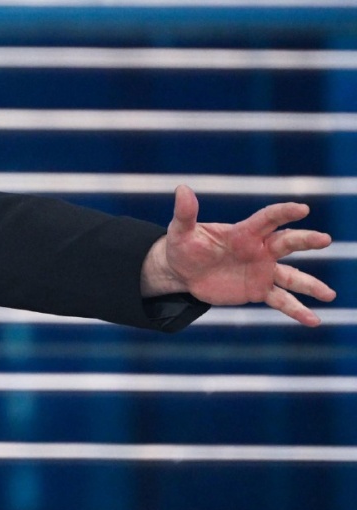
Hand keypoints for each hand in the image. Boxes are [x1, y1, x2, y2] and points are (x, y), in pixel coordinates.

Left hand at [142, 185, 335, 326]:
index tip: (302, 209)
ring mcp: (262, 270)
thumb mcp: (180, 231)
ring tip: (329, 295)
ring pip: (291, 277)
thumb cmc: (184, 246)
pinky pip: (281, 301)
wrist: (182, 272)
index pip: (268, 219)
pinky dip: (297, 310)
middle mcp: (260, 249)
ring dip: (310, 285)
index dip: (284, 213)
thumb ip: (185, 213)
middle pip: (287, 243)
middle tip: (325, 239)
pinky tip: (313, 320)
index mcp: (244, 232)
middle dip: (306, 241)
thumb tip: (181, 189)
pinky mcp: (258, 290)